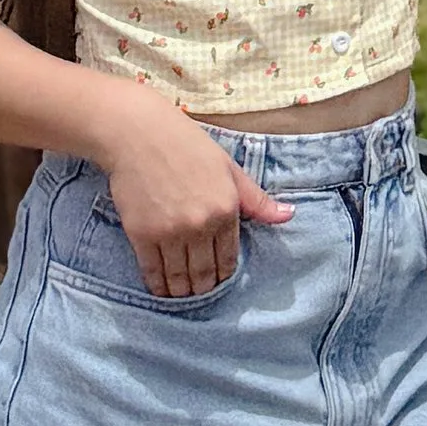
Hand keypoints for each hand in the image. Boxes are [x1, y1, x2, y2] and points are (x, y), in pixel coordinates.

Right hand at [93, 94, 293, 297]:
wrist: (138, 133)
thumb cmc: (186, 145)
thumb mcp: (228, 167)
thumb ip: (256, 199)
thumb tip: (289, 215)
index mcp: (225, 209)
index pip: (229, 260)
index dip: (223, 273)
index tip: (218, 277)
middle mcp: (200, 225)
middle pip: (204, 276)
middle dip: (204, 287)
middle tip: (200, 289)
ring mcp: (170, 233)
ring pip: (179, 280)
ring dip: (182, 292)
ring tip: (182, 292)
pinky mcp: (142, 236)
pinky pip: (153, 273)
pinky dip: (158, 286)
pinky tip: (161, 287)